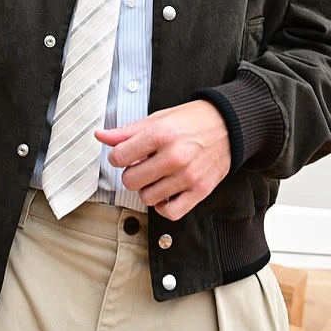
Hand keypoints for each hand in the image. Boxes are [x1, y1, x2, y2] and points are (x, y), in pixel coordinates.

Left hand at [96, 100, 230, 219]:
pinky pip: (170, 212)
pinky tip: (165, 192)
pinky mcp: (200, 190)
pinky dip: (163, 206)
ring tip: (156, 177)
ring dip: (147, 189)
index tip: (125, 155)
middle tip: (142, 165)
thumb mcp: (158, 118)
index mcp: (160, 134)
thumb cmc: (192, 120)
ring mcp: (187, 176)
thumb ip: (127, 131)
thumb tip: (101, 136)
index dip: (117, 157)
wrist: (229, 125)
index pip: (119, 157)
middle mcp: (174, 156)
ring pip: (147, 198)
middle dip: (131, 173)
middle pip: (130, 180)